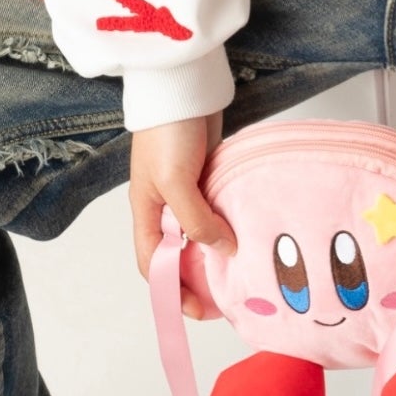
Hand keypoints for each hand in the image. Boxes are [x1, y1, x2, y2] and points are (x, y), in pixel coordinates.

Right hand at [129, 116, 230, 321]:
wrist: (181, 85)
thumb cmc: (168, 132)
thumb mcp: (176, 182)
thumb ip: (197, 221)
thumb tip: (224, 251)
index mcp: (146, 212)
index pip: (153, 265)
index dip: (173, 291)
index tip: (201, 310)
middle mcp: (164, 206)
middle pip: (178, 254)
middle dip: (198, 279)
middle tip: (228, 298)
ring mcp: (187, 190)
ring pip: (201, 234)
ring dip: (218, 253)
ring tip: (243, 272)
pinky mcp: (207, 175)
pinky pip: (218, 211)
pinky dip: (230, 226)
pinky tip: (250, 235)